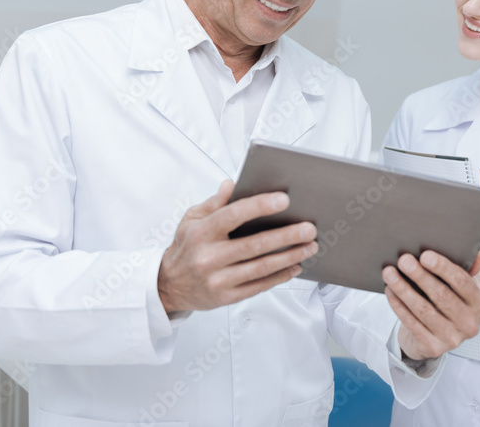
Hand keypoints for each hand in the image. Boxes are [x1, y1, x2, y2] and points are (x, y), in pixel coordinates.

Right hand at [157, 180, 318, 312]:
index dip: (259, 206)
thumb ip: (215, 202)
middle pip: (254, 245)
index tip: (284, 199)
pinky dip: (280, 275)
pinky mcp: (227, 297)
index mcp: (201, 232)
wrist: (169, 285)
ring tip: (310, 246)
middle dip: (286, 236)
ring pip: (261, 267)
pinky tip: (295, 265)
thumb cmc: (187, 246)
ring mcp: (218, 279)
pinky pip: (259, 285)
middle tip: (309, 228)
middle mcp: (209, 257)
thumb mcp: (192, 219)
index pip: (233, 215)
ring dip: (290, 256)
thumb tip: (232, 183)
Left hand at [383, 251, 479, 360]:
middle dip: (420, 275)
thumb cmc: (444, 303)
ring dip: (404, 289)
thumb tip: (478, 255)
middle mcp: (469, 323)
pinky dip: (398, 305)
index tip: (425, 255)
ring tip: (390, 273)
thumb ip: (464, 271)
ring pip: (423, 310)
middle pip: (441, 295)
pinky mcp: (433, 348)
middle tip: (403, 260)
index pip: (463, 282)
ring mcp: (452, 338)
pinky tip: (390, 290)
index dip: (443, 268)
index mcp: (479, 304)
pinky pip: (412, 323)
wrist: (433, 337)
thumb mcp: (456, 289)